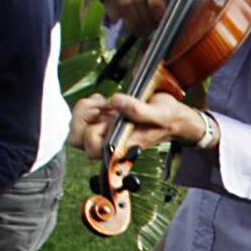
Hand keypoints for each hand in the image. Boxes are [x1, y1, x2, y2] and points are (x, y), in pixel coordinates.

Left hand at [70, 92, 207, 156]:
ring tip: (103, 103)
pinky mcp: (104, 122)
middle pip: (77, 140)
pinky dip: (89, 104)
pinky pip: (83, 116)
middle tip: (100, 107)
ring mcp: (105, 132)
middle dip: (82, 119)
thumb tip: (116, 101)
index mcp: (122, 146)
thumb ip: (139, 110)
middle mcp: (111, 142)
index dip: (93, 132)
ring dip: (84, 110)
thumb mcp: (160, 114)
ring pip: (77, 127)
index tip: (109, 117)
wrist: (173, 118)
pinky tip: (104, 101)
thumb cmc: (168, 119)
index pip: (93, 150)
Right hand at [97, 0, 170, 36]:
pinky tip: (133, 23)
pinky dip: (124, 19)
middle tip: (153, 27)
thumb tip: (170, 15)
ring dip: (136, 23)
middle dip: (147, 18)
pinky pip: (114, 8)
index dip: (157, 8)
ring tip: (144, 30)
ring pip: (124, 5)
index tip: (161, 19)